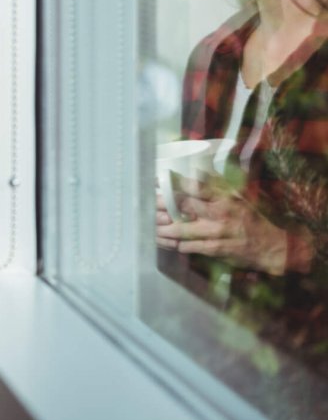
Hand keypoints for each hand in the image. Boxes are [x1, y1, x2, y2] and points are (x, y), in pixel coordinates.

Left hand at [155, 178, 288, 274]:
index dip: (173, 182)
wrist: (271, 246)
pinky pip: (189, 247)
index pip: (195, 185)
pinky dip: (175, 244)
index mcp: (224, 197)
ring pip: (181, 229)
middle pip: (183, 206)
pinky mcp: (216, 249)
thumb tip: (194, 169)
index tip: (156, 180)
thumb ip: (216, 185)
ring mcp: (217, 233)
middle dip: (162, 205)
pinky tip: (166, 241)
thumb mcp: (237, 197)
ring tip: (151, 226)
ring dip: (163, 228)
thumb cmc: (249, 218)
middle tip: (148, 204)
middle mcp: (220, 213)